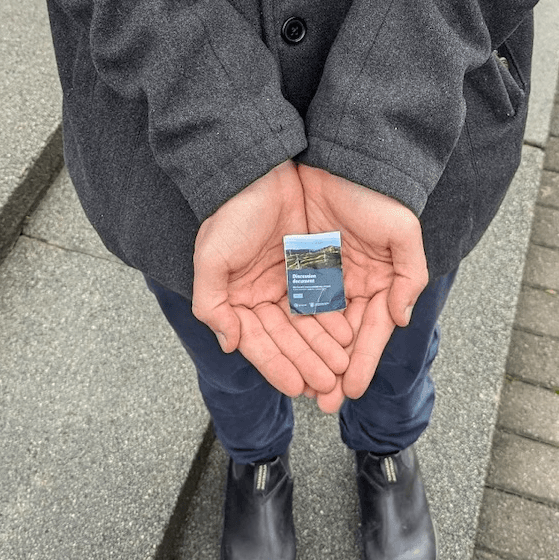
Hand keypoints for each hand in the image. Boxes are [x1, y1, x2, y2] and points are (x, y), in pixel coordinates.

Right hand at [192, 161, 351, 396]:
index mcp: (236, 300)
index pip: (258, 342)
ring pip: (307, 324)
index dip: (276, 366)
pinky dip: (333, 319)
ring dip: (322, 347)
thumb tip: (228, 344)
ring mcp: (286, 283)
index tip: (296, 388)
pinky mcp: (309, 267)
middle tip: (327, 387)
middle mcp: (261, 297)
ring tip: (341, 368)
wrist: (257, 171)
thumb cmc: (229, 213)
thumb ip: (212, 304)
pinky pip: (323, 299)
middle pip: (287, 339)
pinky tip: (348, 337)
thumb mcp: (211, 259)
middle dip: (307, 363)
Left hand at [297, 164, 428, 412]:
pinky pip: (287, 305)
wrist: (337, 157)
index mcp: (376, 281)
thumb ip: (409, 277)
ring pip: (312, 328)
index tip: (350, 390)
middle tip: (324, 401)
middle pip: (339, 337)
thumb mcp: (401, 231)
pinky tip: (283, 354)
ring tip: (303, 387)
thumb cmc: (374, 192)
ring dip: (308, 358)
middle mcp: (347, 284)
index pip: (369, 331)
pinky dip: (285, 331)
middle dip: (332, 370)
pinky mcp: (290, 267)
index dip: (361, 361)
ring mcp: (317, 277)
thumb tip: (399, 319)